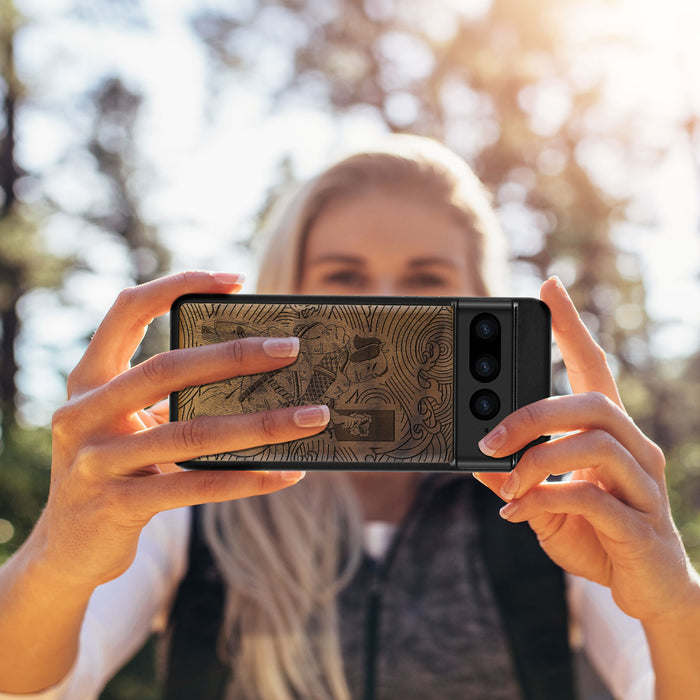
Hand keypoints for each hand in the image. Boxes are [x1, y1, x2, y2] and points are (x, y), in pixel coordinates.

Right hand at [39, 271, 328, 589]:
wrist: (67, 548)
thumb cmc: (115, 469)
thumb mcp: (128, 424)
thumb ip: (170, 398)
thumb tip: (258, 374)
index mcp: (88, 379)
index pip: (127, 311)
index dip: (179, 286)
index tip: (236, 281)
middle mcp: (83, 412)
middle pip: (167, 368)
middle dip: (235, 356)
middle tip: (291, 349)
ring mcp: (96, 461)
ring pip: (191, 433)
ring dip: (261, 424)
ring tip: (312, 417)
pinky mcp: (116, 506)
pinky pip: (194, 487)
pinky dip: (247, 479)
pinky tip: (287, 473)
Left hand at [474, 277, 696, 623]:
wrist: (647, 590)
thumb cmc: (596, 534)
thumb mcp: (544, 501)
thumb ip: (514, 478)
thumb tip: (475, 460)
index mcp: (609, 434)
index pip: (593, 367)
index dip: (571, 327)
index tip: (548, 289)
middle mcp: (634, 449)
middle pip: (591, 403)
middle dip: (533, 415)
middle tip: (489, 439)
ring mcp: (643, 486)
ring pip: (595, 443)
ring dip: (537, 460)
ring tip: (508, 483)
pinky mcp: (641, 525)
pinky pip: (592, 497)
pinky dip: (547, 499)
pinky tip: (520, 513)